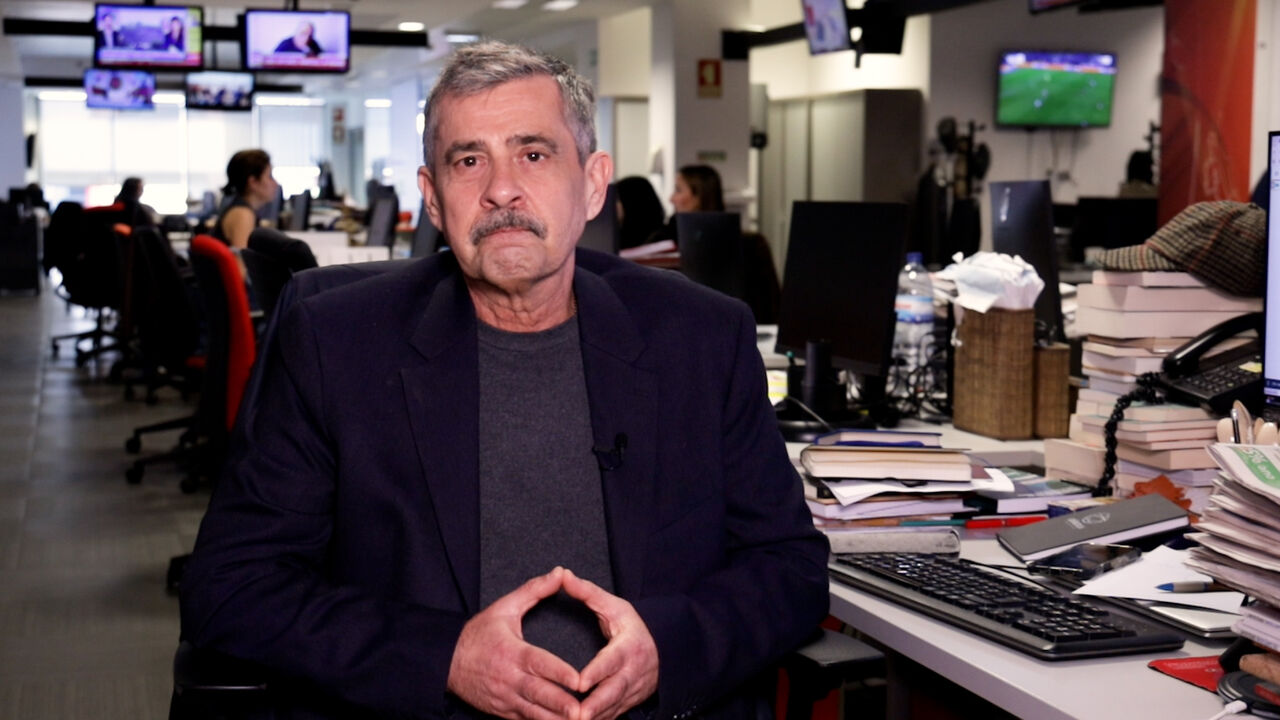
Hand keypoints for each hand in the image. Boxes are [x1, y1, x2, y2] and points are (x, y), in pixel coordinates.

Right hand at [448, 567, 581, 719]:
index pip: (538, 664)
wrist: (445, 662)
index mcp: (511, 652)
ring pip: (533, 713)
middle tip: (582, 711)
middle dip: (561, 705)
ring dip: (554, 719)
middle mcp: (509, 678)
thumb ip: (534, 591)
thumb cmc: (478, 634)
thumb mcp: (504, 608)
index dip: (558, 673)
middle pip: (538, 694)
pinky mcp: (503, 711)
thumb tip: (560, 573)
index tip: (578, 680)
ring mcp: (505, 698)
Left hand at [562, 569, 658, 719]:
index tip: (580, 682)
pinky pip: (610, 718)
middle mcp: (630, 673)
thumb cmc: (633, 628)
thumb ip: (588, 593)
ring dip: (594, 718)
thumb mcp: (615, 607)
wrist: (665, 651)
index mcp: (627, 648)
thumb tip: (563, 575)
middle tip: (577, 716)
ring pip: (611, 710)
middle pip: (612, 693)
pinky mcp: (626, 705)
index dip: (596, 673)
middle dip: (595, 707)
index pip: (610, 662)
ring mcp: (630, 692)